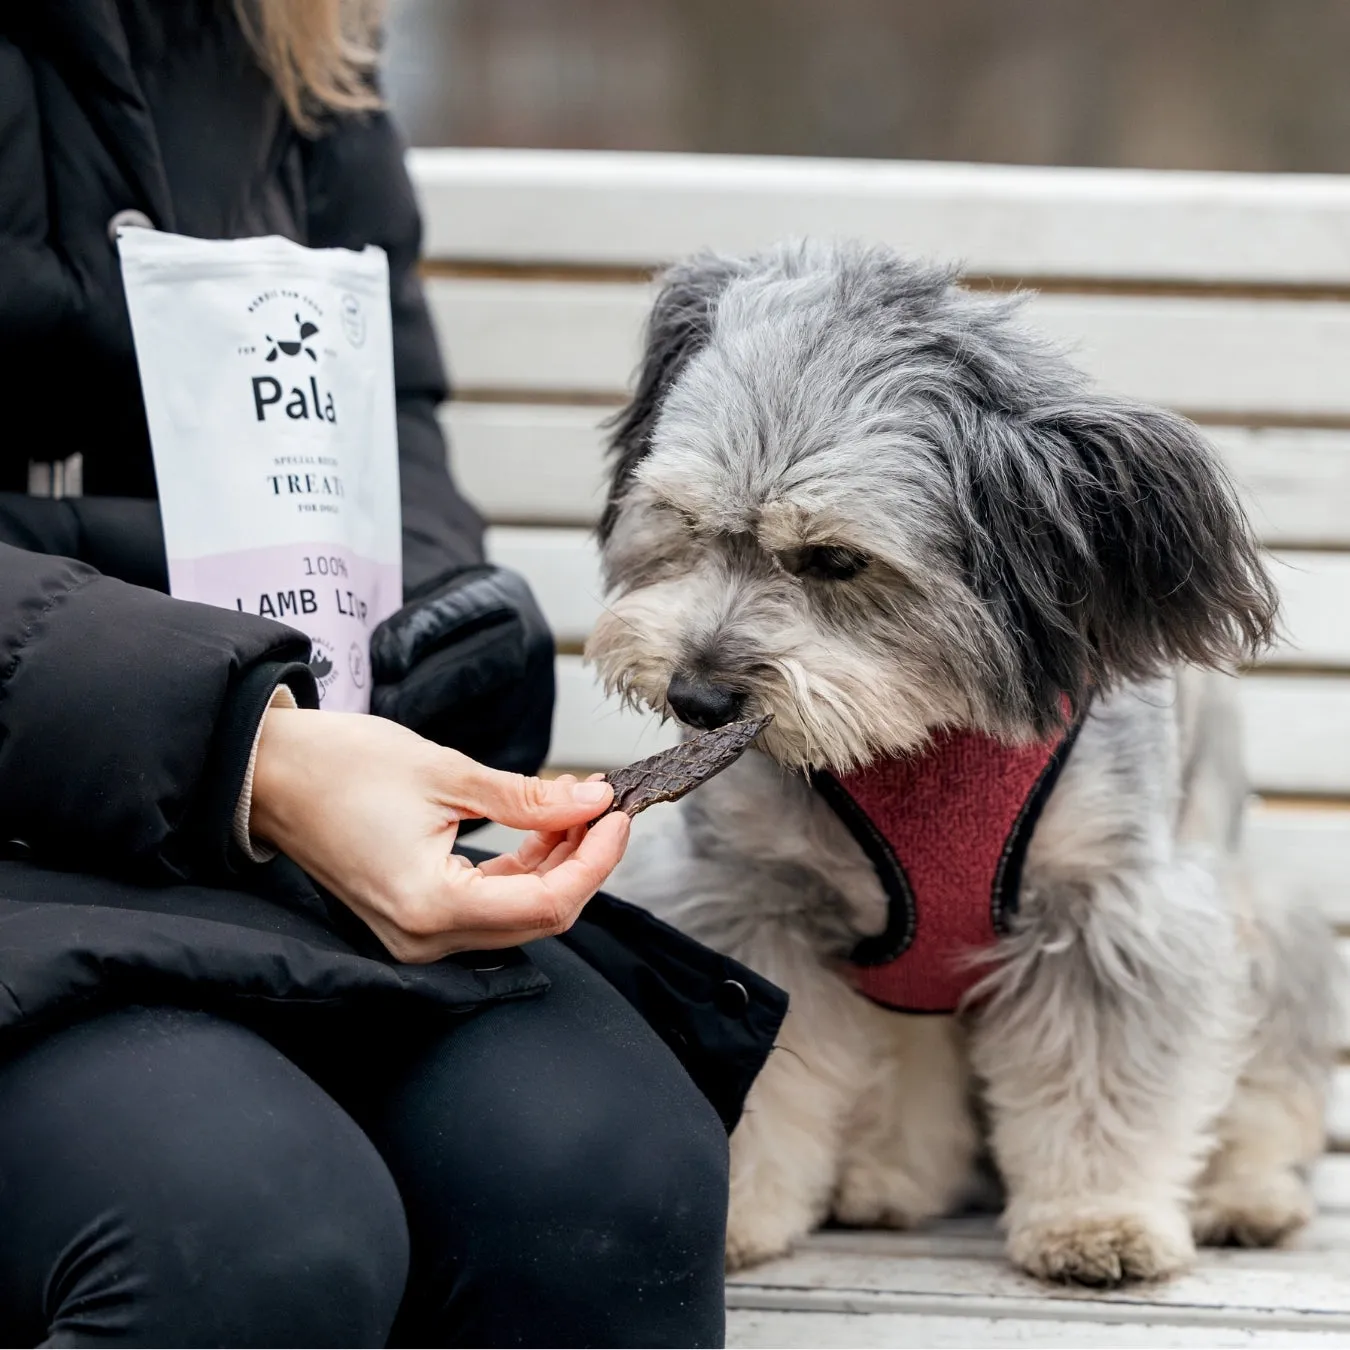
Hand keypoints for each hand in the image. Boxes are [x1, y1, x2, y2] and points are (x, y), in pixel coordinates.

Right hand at [249, 707, 628, 962]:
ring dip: (557, 865)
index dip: (596, 860)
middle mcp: (424, 940)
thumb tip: (593, 800)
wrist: (268, 774)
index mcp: (430, 909)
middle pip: (539, 917)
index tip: (619, 814)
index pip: (549, 904)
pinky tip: (544, 829)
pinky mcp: (413, 920)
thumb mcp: (446, 772)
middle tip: (606, 807)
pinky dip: (522, 870)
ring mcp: (416, 937)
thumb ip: (528, 797)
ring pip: (518, 913)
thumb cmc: (337, 768)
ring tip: (579, 809)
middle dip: (583, 862)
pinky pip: (488, 905)